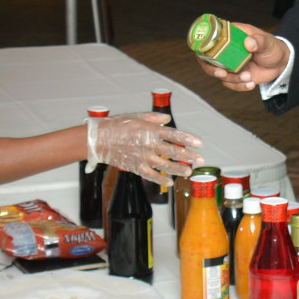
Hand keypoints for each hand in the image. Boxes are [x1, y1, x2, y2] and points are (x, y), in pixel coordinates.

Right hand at [87, 113, 201, 187]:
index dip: (188, 139)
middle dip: (188, 156)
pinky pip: (150, 175)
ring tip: (189, 171)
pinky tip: (170, 182)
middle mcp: (149, 144)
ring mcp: (142, 157)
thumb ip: (154, 118)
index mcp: (151, 130)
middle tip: (201, 160)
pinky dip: (160, 179)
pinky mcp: (135, 167)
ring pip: (164, 165)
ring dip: (178, 169)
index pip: (174, 135)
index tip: (199, 144)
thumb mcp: (137, 116)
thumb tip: (167, 120)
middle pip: (173, 151)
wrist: (98, 139)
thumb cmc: (117, 125)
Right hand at [197, 23, 289, 91]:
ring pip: (219, 74)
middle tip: (223, 73)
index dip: (204, 46)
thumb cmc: (273, 47)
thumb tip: (249, 43)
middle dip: (212, 69)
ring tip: (249, 77)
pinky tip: (251, 83)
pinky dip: (239, 86)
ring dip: (232, 79)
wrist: (281, 63)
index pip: (211, 38)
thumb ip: (259, 41)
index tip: (208, 55)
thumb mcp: (268, 42)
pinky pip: (229, 84)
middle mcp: (227, 49)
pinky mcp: (235, 75)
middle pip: (207, 59)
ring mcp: (230, 63)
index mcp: (231, 35)